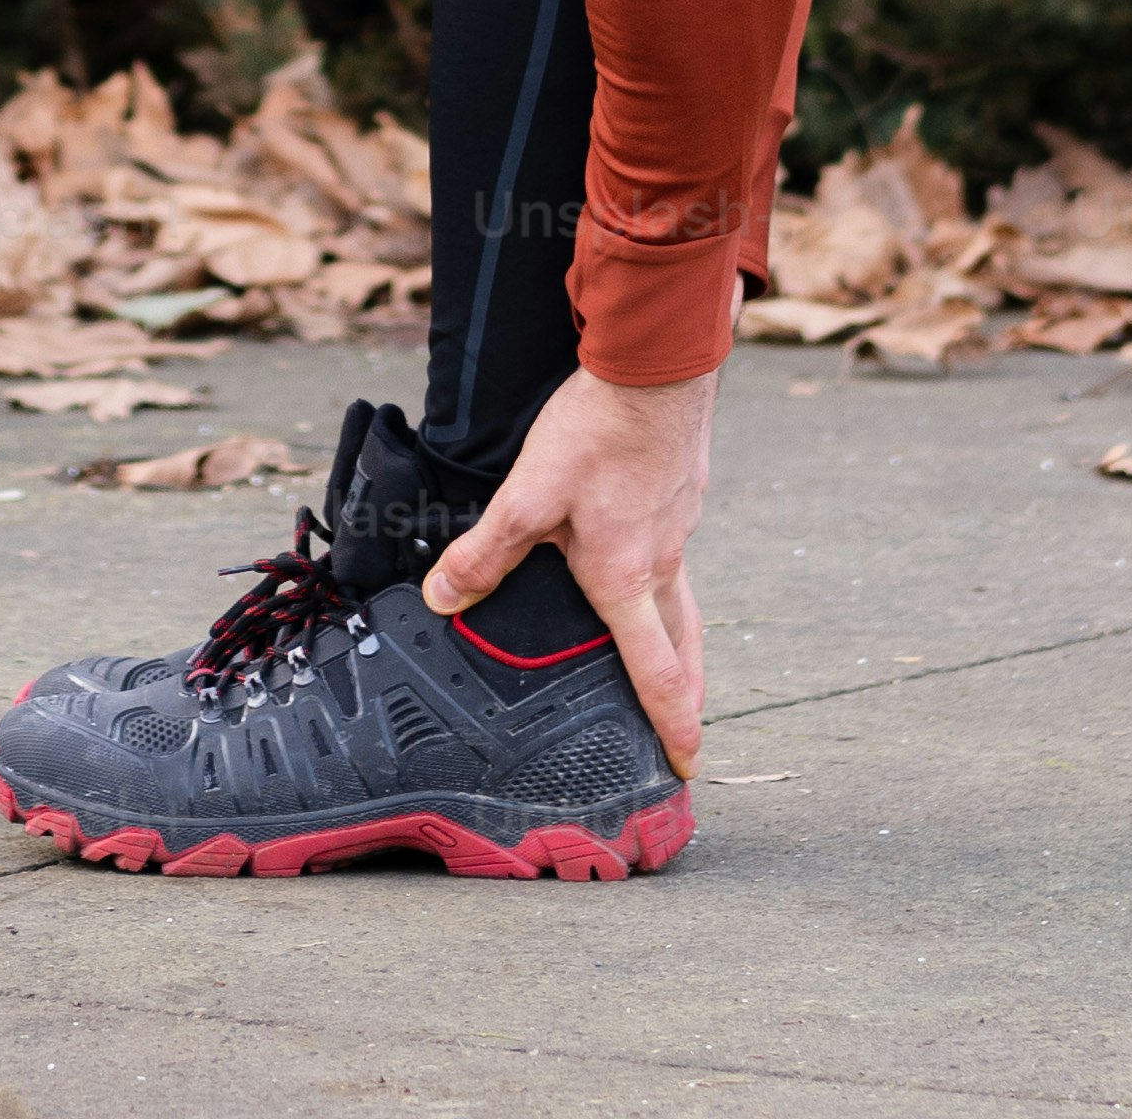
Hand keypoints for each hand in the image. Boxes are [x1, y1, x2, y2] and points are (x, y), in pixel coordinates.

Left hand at [418, 362, 715, 774]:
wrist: (654, 365)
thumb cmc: (596, 432)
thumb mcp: (527, 495)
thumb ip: (485, 553)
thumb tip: (443, 600)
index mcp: (625, 580)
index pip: (656, 673)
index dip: (672, 725)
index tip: (687, 764)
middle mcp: (661, 562)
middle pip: (685, 649)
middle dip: (688, 698)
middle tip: (688, 733)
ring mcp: (678, 527)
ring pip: (684, 600)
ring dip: (682, 642)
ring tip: (672, 661)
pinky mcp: (682, 494)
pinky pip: (676, 552)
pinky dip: (669, 581)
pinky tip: (646, 559)